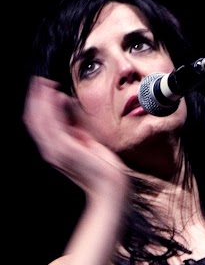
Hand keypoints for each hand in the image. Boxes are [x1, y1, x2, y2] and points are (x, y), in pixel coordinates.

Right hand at [23, 76, 128, 199]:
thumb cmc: (101, 164)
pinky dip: (52, 109)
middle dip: (35, 98)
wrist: (110, 185)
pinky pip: (54, 125)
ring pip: (40, 120)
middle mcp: (51, 150)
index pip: (37, 122)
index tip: (41, 86)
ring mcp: (56, 151)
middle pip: (33, 119)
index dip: (36, 103)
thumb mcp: (84, 138)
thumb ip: (73, 123)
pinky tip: (57, 96)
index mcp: (53, 148)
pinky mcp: (66, 150)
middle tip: (38, 80)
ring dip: (40, 100)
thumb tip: (64, 100)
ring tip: (44, 84)